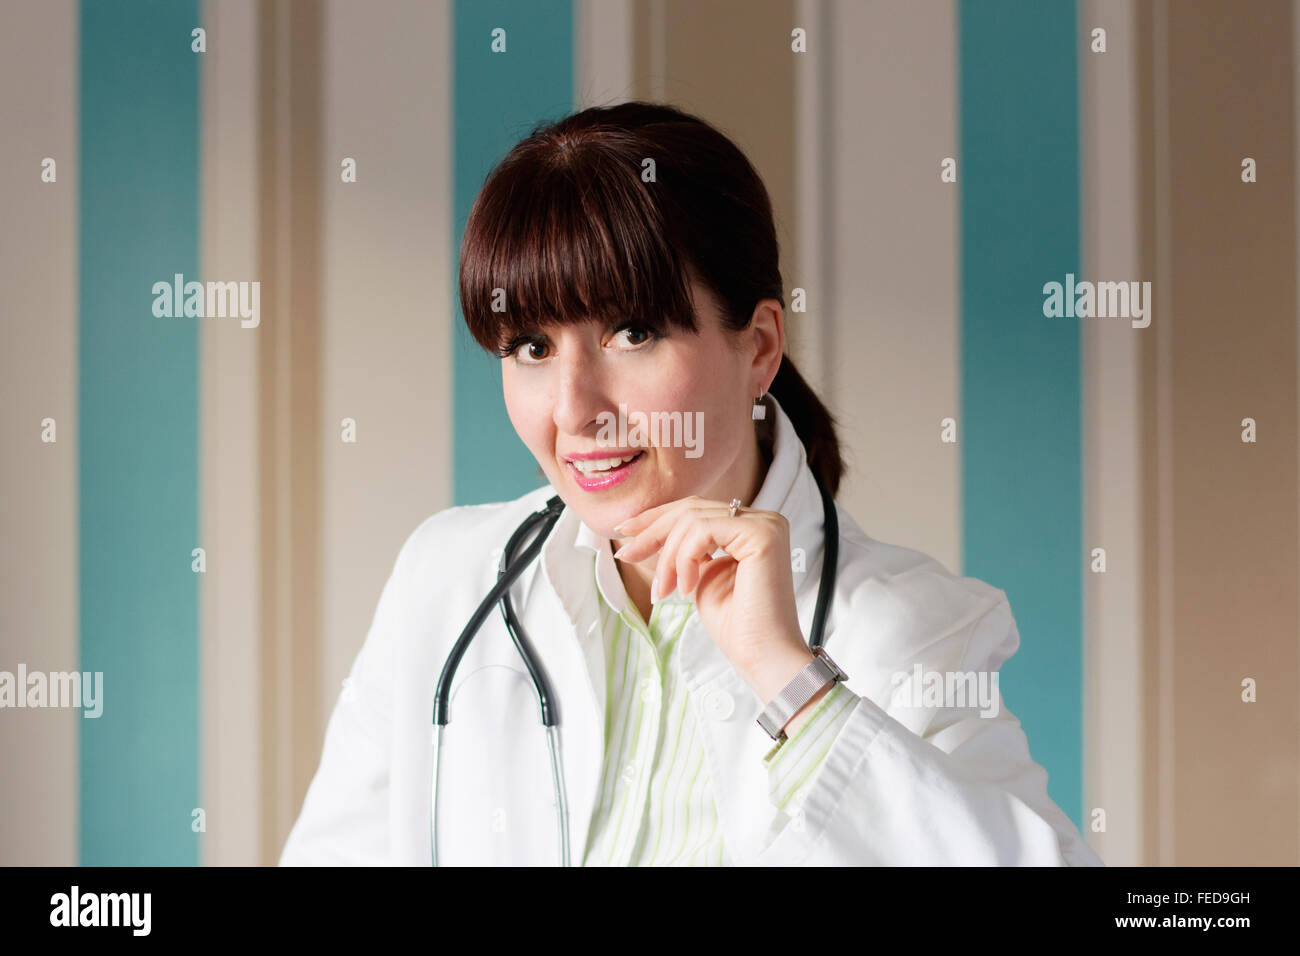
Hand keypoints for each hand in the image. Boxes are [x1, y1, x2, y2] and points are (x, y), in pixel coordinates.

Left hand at [612, 495, 809, 684]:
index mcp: (749, 527)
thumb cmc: (735, 625)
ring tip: (663, 591)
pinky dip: (685, 559)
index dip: (656, 518)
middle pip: (691, 509)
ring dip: (668, 558)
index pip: (696, 510)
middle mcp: (762, 519)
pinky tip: (685, 589)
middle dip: (652, 533)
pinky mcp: (762, 534)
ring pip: (692, 520)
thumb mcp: (698, 577)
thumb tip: (644, 532)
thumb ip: (684, 551)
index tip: (624, 532)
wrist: (761, 657)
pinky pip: (703, 530)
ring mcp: (765, 524)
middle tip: (627, 556)